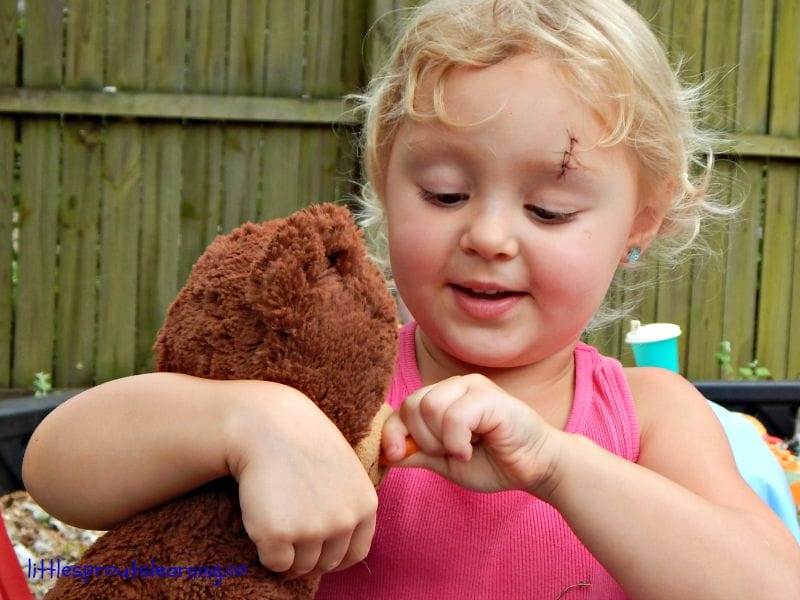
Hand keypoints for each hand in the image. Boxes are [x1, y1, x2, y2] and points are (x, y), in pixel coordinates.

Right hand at [223, 384, 377, 577]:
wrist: (268, 426)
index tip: (318, 548)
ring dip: (287, 554)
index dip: (334, 555)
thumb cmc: (304, 445)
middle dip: (309, 555)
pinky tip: (264, 519)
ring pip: (299, 567)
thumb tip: (342, 546)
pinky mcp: (277, 535)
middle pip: (326, 563)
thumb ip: (349, 505)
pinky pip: (274, 563)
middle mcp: (343, 521)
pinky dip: (266, 550)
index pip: (355, 553)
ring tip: (278, 519)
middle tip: (291, 531)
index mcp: (365, 505)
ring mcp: (311, 529)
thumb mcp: (345, 470)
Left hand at [381, 374, 562, 495]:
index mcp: (442, 398)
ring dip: (441, 440)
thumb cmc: (495, 462)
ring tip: (462, 450)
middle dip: (423, 439)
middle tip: (448, 454)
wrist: (536, 468)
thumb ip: (418, 453)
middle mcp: (455, 386)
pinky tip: (471, 449)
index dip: (393, 432)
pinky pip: (454, 416)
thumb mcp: (446, 463)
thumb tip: (385, 453)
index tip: (395, 455)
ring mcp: (473, 386)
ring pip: (430, 407)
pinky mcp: (489, 396)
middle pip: (412, 404)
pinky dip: (457, 441)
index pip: (403, 407)